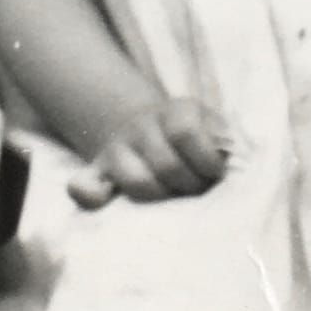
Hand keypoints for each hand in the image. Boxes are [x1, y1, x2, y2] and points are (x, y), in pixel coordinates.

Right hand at [68, 98, 230, 208]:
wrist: (147, 124)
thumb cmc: (193, 138)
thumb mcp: (212, 125)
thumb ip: (222, 140)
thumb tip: (225, 155)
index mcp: (176, 111)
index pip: (185, 132)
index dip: (205, 159)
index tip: (215, 173)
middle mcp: (143, 126)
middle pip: (165, 163)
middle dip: (188, 185)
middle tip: (195, 188)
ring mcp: (119, 148)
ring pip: (137, 180)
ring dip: (160, 195)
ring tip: (172, 195)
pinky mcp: (100, 171)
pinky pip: (86, 185)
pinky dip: (89, 194)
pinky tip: (101, 198)